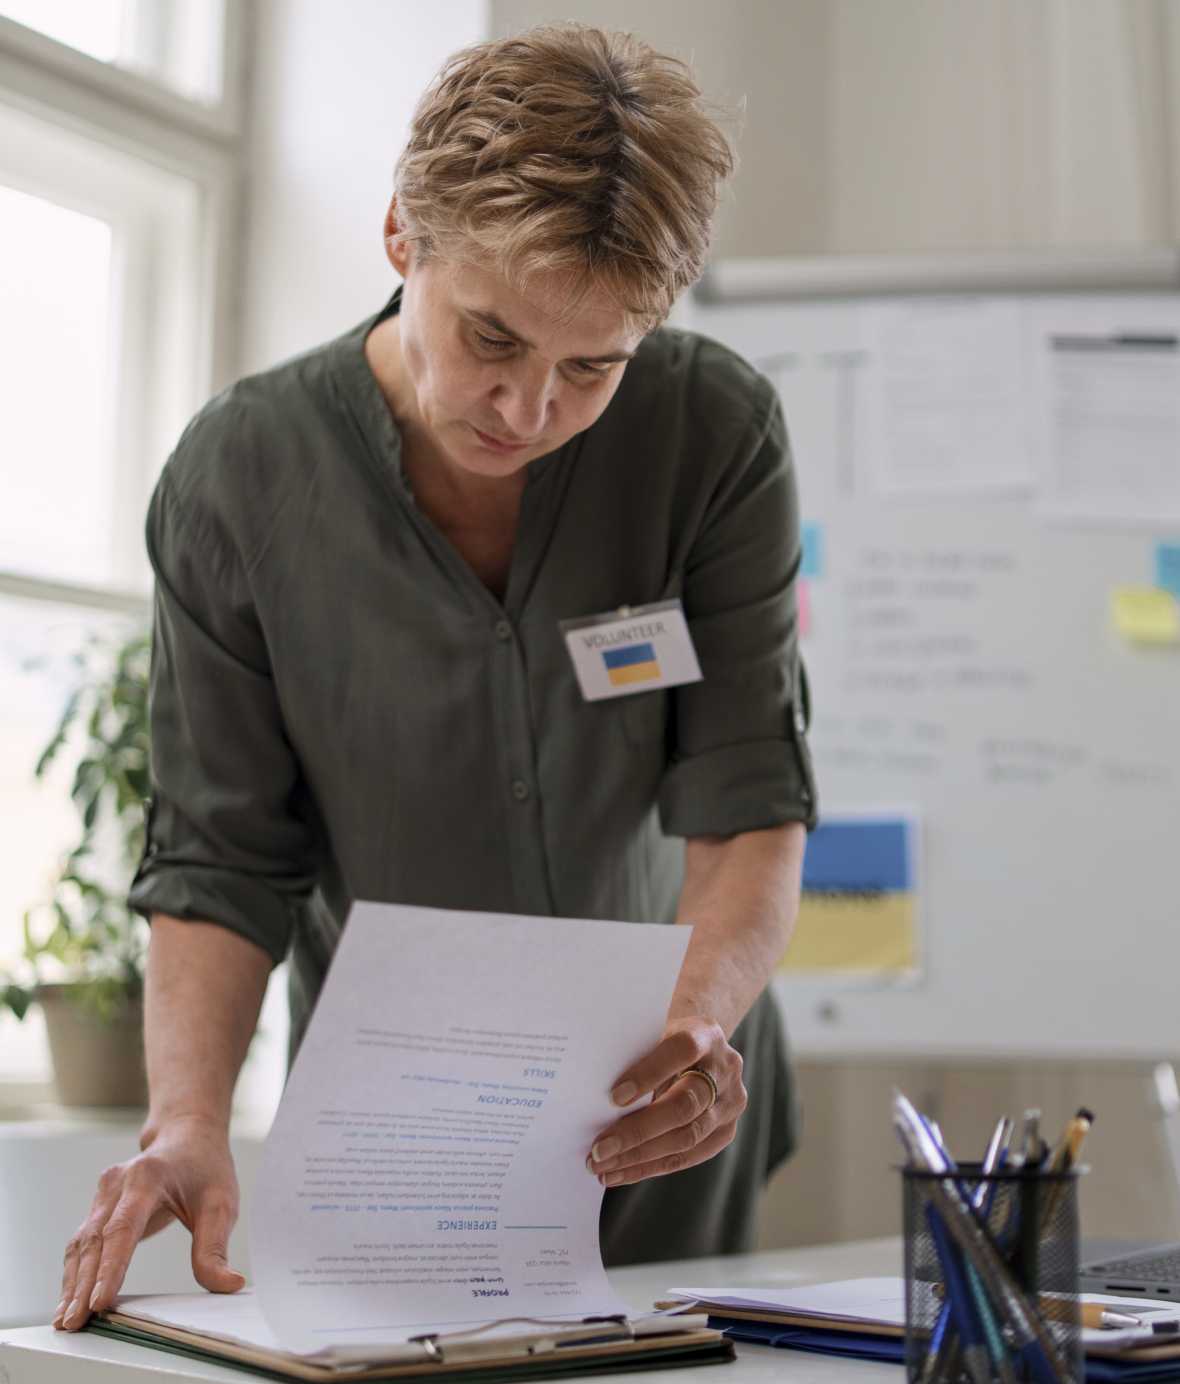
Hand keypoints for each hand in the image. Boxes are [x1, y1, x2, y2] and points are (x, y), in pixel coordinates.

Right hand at [53, 1115, 245, 1330]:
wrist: (187, 1136)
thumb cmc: (205, 1169)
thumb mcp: (221, 1203)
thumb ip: (216, 1247)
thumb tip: (228, 1285)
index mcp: (148, 1178)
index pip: (123, 1228)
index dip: (110, 1267)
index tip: (99, 1302)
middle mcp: (118, 1183)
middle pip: (95, 1240)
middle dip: (83, 1285)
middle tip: (76, 1323)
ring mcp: (104, 1193)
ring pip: (82, 1244)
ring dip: (73, 1284)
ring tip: (67, 1322)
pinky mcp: (99, 1206)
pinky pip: (82, 1243)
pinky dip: (75, 1273)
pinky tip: (70, 1301)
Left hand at [586, 1017, 745, 1186]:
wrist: (701, 1047)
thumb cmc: (664, 1040)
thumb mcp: (654, 1033)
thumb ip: (636, 1056)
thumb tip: (595, 1097)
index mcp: (706, 1034)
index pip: (682, 1051)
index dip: (649, 1073)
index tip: (614, 1097)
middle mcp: (725, 1069)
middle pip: (685, 1105)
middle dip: (638, 1131)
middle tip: (600, 1149)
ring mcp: (731, 1103)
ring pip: (686, 1138)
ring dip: (639, 1157)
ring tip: (603, 1166)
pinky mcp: (726, 1131)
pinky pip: (688, 1157)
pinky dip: (650, 1167)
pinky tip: (621, 1172)